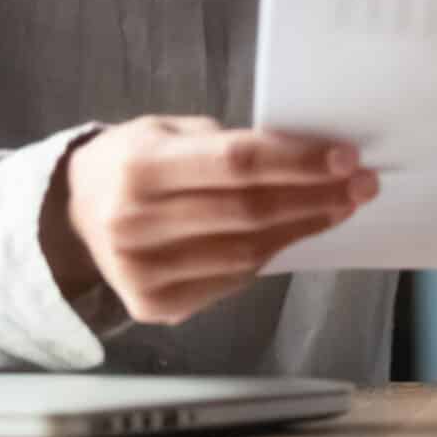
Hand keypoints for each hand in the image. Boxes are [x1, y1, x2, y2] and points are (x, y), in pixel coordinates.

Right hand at [44, 117, 375, 324]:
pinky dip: (272, 256)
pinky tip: (297, 233)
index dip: (298, 160)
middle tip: (363, 183)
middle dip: (316, 196)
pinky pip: (232, 280)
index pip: (236, 163)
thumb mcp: (169, 131)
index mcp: (141, 167)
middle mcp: (135, 224)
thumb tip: (308, 154)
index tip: (346, 156)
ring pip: (247, 253)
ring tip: (342, 206)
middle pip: (249, 212)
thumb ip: (228, 142)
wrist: (74, 217)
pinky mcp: (154, 306)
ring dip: (304, 228)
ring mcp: (142, 273)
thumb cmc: (137, 161)